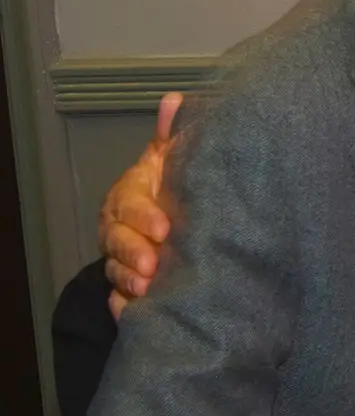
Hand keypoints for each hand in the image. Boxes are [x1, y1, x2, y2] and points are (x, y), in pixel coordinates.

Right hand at [100, 92, 182, 317]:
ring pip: (116, 272)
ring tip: (148, 291)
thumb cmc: (175, 188)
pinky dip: (126, 309)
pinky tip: (135, 315)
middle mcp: (119, 228)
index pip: (128, 204)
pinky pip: (121, 301)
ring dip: (128, 283)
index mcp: (129, 196)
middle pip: (116, 242)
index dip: (143, 216)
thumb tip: (177, 100)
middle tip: (152, 266)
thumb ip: (174, 135)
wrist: (176, 224)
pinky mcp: (131, 287)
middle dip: (131, 254)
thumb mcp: (175, 161)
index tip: (165, 228)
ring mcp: (123, 259)